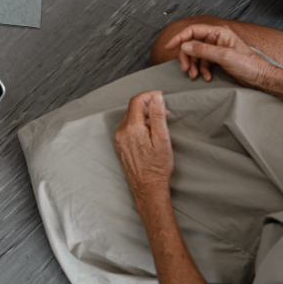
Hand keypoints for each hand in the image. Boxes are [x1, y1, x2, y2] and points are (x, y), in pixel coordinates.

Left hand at [113, 91, 172, 207]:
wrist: (148, 188)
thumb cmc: (157, 166)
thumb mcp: (162, 139)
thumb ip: (158, 116)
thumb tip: (156, 97)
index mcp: (132, 128)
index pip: (136, 101)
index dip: (149, 96)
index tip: (160, 96)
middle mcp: (121, 132)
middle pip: (132, 109)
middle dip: (148, 106)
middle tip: (164, 112)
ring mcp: (118, 140)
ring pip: (129, 119)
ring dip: (143, 116)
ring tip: (158, 124)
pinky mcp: (119, 146)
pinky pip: (127, 129)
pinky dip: (138, 125)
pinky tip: (149, 133)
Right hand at [163, 23, 275, 88]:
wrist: (261, 78)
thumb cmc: (249, 65)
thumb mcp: (224, 57)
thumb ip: (203, 50)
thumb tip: (184, 46)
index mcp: (219, 32)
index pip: (193, 30)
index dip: (179, 38)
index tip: (169, 47)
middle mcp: (216, 38)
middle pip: (192, 44)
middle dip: (187, 57)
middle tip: (186, 69)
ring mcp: (217, 48)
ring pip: (196, 54)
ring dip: (194, 65)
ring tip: (196, 76)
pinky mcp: (218, 58)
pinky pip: (203, 62)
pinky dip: (201, 70)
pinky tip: (206, 77)